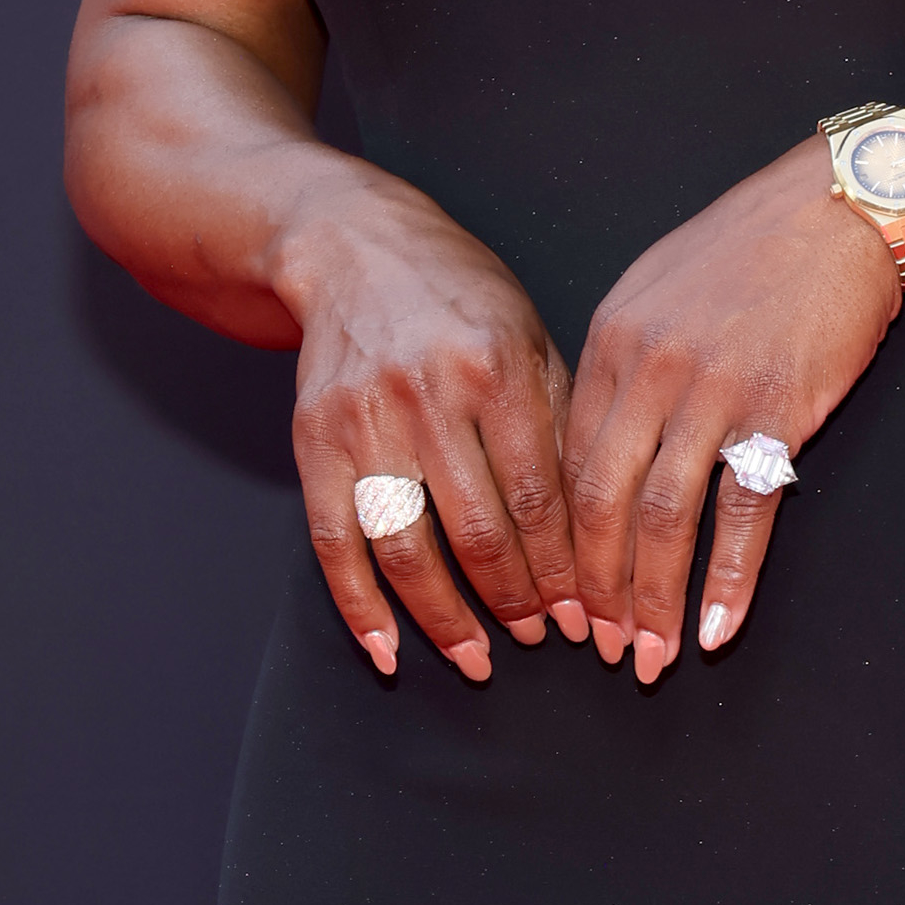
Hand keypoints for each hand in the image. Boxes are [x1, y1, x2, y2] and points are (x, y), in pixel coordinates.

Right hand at [277, 172, 586, 677]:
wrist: (353, 247)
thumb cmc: (460, 294)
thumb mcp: (529, 334)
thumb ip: (558, 422)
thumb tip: (592, 530)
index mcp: (499, 367)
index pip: (541, 497)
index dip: (565, 568)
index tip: (585, 613)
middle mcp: (431, 394)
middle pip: (479, 532)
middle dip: (517, 601)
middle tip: (541, 639)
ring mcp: (365, 418)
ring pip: (407, 548)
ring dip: (446, 618)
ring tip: (476, 657)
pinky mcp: (312, 438)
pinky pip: (335, 542)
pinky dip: (359, 606)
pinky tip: (387, 649)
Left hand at [563, 136, 902, 680]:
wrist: (837, 208)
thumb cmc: (747, 250)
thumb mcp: (656, 287)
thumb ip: (619, 364)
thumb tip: (590, 446)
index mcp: (610, 340)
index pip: (564, 463)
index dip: (558, 544)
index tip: (558, 599)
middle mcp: (650, 367)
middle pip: (600, 502)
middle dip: (594, 590)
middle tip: (598, 649)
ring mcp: (714, 389)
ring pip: (662, 519)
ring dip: (654, 602)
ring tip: (651, 657)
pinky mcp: (777, 408)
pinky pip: (742, 512)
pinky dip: (728, 581)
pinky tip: (719, 629)